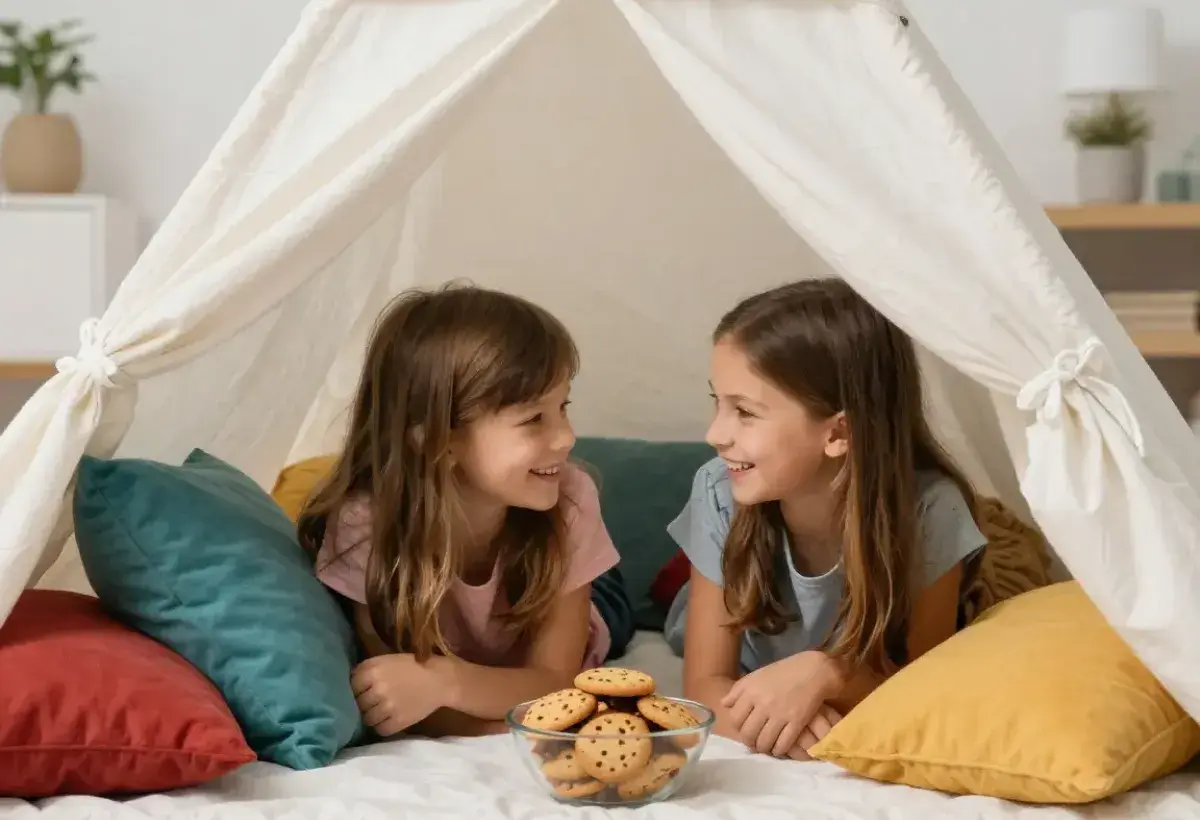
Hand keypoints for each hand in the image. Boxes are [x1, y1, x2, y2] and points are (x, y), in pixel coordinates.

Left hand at [351, 654, 446, 736]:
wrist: (440, 679)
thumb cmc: (413, 666)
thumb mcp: (387, 660)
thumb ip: (366, 669)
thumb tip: (348, 683)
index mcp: (373, 670)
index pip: (351, 686)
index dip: (356, 689)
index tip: (363, 690)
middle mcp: (377, 688)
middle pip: (358, 704)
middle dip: (364, 703)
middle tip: (374, 701)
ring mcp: (387, 707)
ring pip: (367, 719)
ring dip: (372, 716)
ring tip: (382, 711)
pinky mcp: (398, 721)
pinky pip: (380, 730)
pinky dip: (383, 726)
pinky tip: (390, 719)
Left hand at [721, 651, 843, 755]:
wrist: (813, 670)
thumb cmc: (783, 672)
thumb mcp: (756, 676)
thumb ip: (738, 690)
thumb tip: (725, 704)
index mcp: (750, 692)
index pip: (735, 719)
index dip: (738, 728)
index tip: (744, 729)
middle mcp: (763, 704)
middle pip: (748, 734)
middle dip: (750, 742)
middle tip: (754, 742)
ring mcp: (780, 714)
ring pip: (764, 742)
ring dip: (764, 748)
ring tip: (766, 747)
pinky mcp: (796, 722)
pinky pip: (783, 744)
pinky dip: (779, 750)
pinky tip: (779, 748)